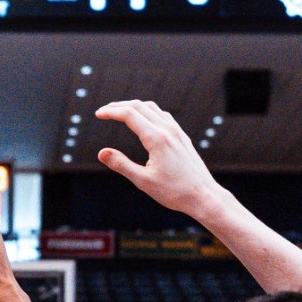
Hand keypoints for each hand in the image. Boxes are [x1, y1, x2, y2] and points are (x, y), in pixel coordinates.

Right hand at [95, 99, 226, 218]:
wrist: (203, 196)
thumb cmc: (174, 192)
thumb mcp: (143, 181)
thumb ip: (121, 165)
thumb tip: (102, 153)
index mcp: (156, 139)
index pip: (129, 114)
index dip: (110, 112)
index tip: (98, 114)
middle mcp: (167, 130)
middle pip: (139, 106)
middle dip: (119, 106)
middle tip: (104, 112)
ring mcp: (177, 132)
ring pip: (152, 108)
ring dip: (134, 106)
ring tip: (120, 113)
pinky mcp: (182, 137)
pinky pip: (163, 115)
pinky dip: (148, 112)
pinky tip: (144, 120)